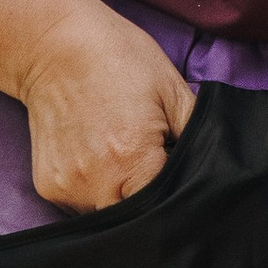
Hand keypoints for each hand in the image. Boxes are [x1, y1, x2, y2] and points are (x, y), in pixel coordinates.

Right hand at [0, 0, 193, 213]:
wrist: (53, 46)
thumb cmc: (119, 60)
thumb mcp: (174, 91)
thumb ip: (198, 137)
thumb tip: (217, 172)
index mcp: (133, 159)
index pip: (167, 209)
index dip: (180, 199)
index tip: (181, 182)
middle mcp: (96, 181)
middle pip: (138, 221)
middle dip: (152, 204)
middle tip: (154, 167)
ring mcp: (69, 187)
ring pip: (109, 218)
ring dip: (124, 201)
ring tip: (125, 160)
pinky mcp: (50, 187)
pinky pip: (83, 207)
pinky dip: (97, 192)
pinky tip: (99, 159)